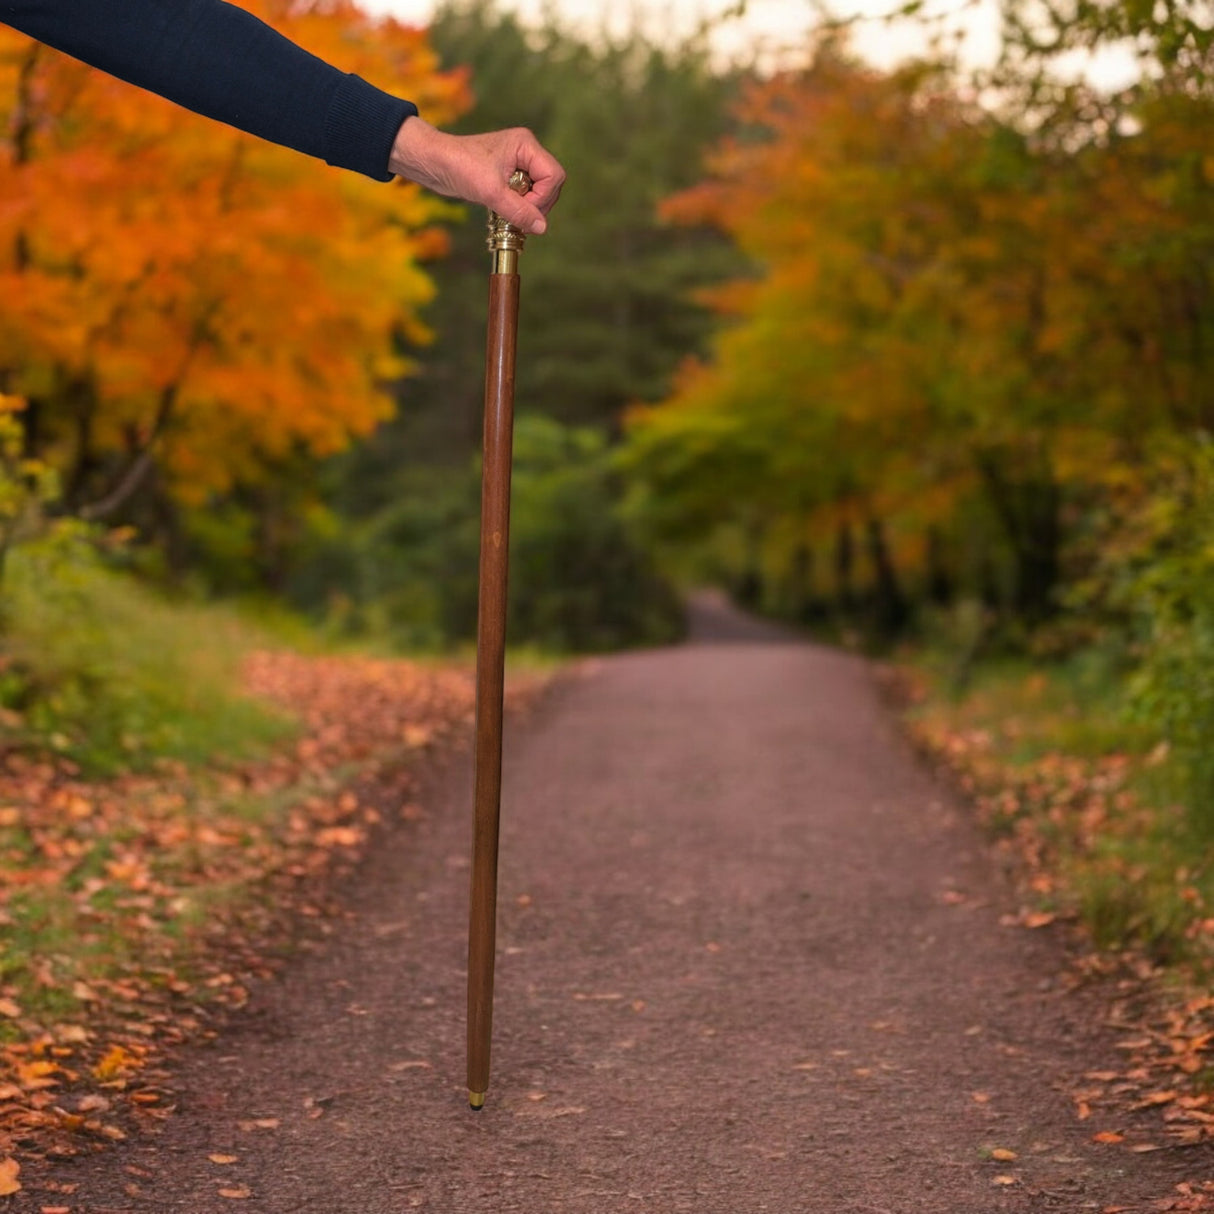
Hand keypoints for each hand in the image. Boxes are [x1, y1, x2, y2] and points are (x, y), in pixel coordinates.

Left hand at [387, 118, 564, 234]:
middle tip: (516, 214)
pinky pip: (525, 195)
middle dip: (537, 204)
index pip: (554, 175)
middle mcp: (525, 151)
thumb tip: (541, 228)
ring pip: (539, 192)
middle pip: (550, 185)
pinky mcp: (508, 175)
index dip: (542, 197)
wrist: (433, 163)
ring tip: (507, 213)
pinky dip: (518, 207)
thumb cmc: (459, 166)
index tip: (522, 209)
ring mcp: (518, 163)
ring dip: (527, 208)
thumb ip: (519, 211)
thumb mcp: (491, 192)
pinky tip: (504, 211)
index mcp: (526, 145)